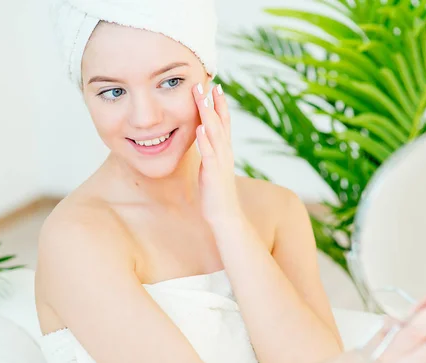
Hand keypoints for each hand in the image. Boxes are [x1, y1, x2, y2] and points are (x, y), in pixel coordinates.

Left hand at [192, 82, 241, 225]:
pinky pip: (209, 155)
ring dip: (208, 115)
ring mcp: (220, 162)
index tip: (215, 87)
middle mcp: (225, 153)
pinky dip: (205, 141)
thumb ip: (211, 154)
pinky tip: (200, 129)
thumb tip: (204, 141)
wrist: (226, 217)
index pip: (224, 123)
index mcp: (225, 151)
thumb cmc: (217, 194)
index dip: (220, 105)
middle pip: (220, 122)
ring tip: (202, 98)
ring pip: (215, 134)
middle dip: (213, 102)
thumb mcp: (213, 168)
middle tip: (206, 83)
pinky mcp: (213, 174)